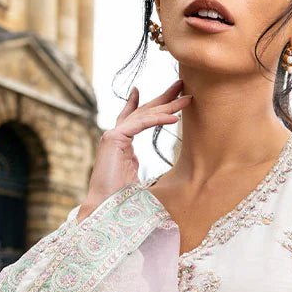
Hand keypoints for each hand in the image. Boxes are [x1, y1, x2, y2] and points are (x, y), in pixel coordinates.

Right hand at [77, 79, 191, 221]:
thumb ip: (140, 167)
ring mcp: (113, 135)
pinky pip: (141, 124)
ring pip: (145, 116)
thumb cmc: (119, 199)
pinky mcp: (114, 139)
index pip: (137, 119)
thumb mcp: (136, 178)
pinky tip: (175, 118)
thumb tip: (155, 177)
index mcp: (121, 144)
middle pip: (143, 112)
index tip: (160, 92)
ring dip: (168, 106)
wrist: (104, 208)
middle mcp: (116, 135)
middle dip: (164, 97)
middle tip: (181, 84)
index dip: (149, 104)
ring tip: (187, 98)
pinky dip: (159, 120)